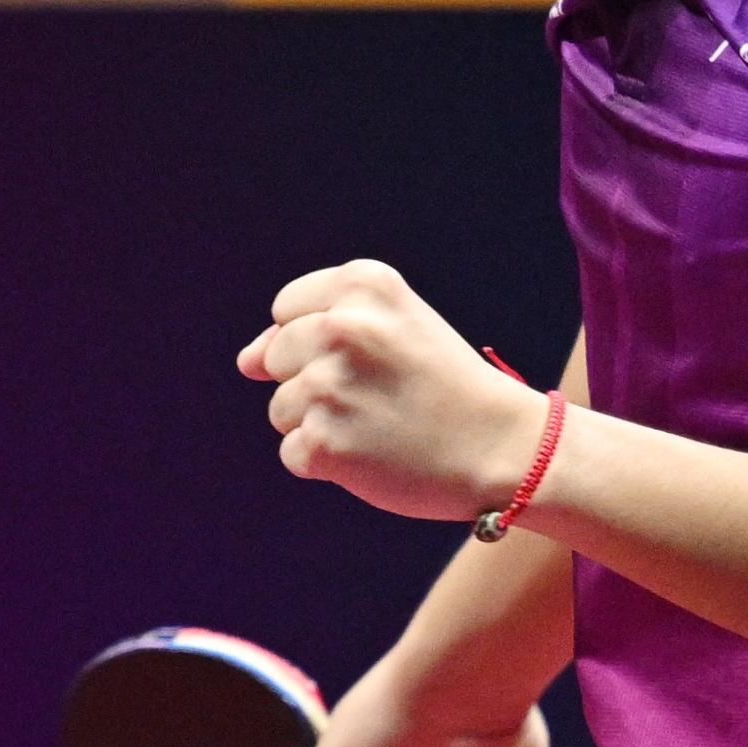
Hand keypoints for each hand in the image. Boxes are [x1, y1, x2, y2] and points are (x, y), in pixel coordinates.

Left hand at [240, 259, 548, 526]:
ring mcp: (329, 386)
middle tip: (380, 396)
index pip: (286, 310)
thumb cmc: (443, 385)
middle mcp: (342, 326)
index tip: (374, 357)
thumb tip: (244, 362)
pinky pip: (294, 453)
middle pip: (276, 356)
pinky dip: (327, 463)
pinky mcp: (323, 441)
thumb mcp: (393, 327)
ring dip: (321, 423)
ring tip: (380, 424)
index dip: (322, 341)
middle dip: (315, 381)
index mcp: (364, 284)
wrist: (503, 448)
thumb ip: (312, 328)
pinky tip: (374, 455)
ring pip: (281, 408)